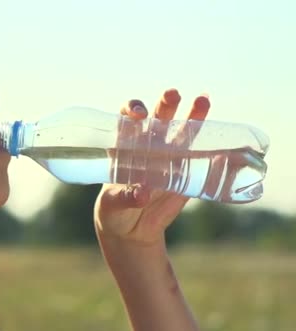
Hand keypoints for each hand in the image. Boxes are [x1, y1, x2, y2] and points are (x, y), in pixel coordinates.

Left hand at [94, 89, 210, 244]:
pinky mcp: (185, 174)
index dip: (133, 110)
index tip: (140, 115)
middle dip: (165, 105)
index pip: (127, 119)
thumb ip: (125, 197)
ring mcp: (168, 158)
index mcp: (123, 148)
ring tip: (203, 100)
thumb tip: (142, 194)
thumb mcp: (113, 204)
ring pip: (182, 133)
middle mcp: (147, 147)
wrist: (131, 230)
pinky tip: (224, 136)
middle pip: (157, 119)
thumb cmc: (113, 211)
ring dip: (193, 116)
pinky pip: (200, 158)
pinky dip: (212, 148)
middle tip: (172, 94)